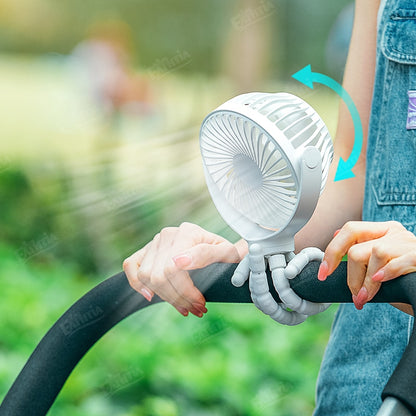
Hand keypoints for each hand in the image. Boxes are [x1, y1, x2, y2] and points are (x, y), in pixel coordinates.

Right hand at [123, 222, 242, 316]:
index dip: (185, 292)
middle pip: (159, 276)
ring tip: (184, 307)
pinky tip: (151, 297)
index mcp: (187, 232)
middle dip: (177, 298)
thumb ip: (206, 254)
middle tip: (196, 309)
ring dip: (164, 297)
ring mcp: (155, 241)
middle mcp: (168, 234)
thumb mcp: (227, 254)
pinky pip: (130, 265)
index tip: (201, 304)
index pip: (173, 269)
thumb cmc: (225, 255)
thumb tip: (178, 261)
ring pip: (146, 276)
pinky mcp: (147, 250)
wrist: (221, 250)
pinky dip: (137, 283)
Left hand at [318, 221, 415, 312]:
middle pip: (356, 241)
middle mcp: (393, 232)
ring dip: (364, 281)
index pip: (349, 230)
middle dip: (346, 270)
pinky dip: (385, 274)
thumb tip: (333, 244)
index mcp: (380, 230)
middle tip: (349, 291)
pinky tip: (378, 285)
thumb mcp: (379, 265)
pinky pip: (397, 262)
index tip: (322, 273)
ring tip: (365, 298)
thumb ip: (359, 254)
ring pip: (373, 253)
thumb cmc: (405, 277)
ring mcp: (407, 242)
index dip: (332, 251)